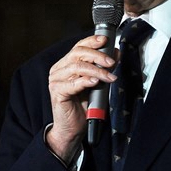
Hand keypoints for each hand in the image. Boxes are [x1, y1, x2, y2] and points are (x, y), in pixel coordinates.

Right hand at [46, 35, 116, 158]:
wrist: (72, 129)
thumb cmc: (83, 106)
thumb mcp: (96, 83)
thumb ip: (103, 68)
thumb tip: (115, 53)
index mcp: (66, 64)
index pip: (78, 46)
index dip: (92, 41)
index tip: (106, 40)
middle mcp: (58, 70)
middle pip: (78, 53)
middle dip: (98, 55)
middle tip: (112, 62)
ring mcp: (56, 81)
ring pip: (77, 67)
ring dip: (97, 70)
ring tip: (109, 77)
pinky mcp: (57, 92)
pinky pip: (73, 83)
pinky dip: (86, 81)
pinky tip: (95, 82)